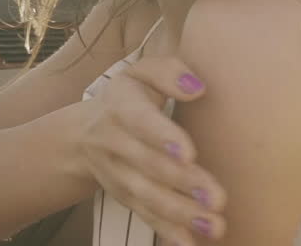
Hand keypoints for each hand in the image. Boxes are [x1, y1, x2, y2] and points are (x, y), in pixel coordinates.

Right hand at [76, 55, 226, 244]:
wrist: (84, 134)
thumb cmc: (128, 98)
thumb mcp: (141, 73)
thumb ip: (168, 72)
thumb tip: (198, 88)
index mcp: (120, 106)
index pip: (140, 121)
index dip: (162, 136)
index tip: (189, 153)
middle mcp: (114, 142)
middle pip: (148, 165)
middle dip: (182, 183)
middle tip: (216, 198)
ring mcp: (117, 175)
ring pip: (147, 196)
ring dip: (180, 213)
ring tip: (213, 224)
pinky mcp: (124, 198)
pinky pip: (145, 216)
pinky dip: (167, 232)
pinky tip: (190, 244)